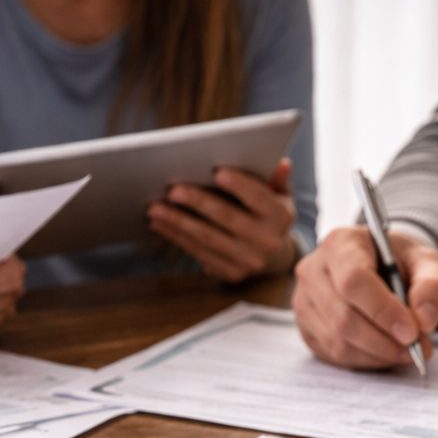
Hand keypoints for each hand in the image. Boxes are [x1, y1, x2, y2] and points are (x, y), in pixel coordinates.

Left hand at [148, 158, 298, 281]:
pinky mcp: (231, 274)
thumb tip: (281, 163)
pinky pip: (199, 253)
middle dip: (198, 203)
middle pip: (228, 219)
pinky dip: (177, 238)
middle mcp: (268, 242)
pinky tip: (159, 224)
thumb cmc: (269, 212)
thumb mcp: (280, 194)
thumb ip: (277, 178)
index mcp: (282, 217)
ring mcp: (249, 262)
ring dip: (178, 223)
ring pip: (208, 239)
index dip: (239, 185)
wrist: (274, 255)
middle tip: (172, 190)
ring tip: (154, 208)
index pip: (259, 198)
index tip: (216, 171)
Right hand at [291, 225, 437, 367]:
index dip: (383, 311)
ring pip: (339, 341)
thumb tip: (424, 321)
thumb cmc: (401, 263)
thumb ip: (434, 286)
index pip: (354, 280)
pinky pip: (334, 354)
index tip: (412, 332)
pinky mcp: (306, 328)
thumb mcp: (428, 263)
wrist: (381, 269)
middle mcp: (313, 271)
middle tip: (418, 348)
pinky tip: (385, 351)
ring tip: (407, 351)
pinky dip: (367, 360)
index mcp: (341, 243)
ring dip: (379, 354)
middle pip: (344, 317)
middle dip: (385, 340)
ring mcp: (304, 302)